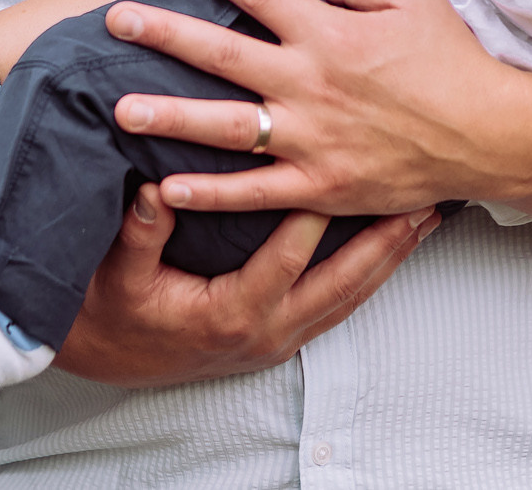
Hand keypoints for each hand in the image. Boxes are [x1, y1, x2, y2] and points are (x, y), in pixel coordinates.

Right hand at [52, 182, 439, 385]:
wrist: (106, 360)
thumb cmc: (111, 311)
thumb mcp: (116, 274)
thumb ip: (140, 234)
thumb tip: (155, 191)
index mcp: (229, 314)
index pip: (287, 259)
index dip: (316, 215)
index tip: (347, 171)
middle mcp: (265, 332)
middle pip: (342, 284)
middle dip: (384, 243)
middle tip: (422, 203)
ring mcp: (278, 339)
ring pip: (350, 298)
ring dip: (388, 259)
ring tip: (425, 218)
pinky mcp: (282, 338)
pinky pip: (339, 304)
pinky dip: (370, 275)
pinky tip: (392, 248)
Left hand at [105, 0, 531, 215]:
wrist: (488, 133)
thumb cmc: (453, 60)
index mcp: (329, 33)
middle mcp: (308, 84)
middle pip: (220, 55)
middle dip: (163, 34)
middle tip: (116, 21)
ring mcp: (310, 139)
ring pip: (223, 127)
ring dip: (167, 117)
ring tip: (120, 110)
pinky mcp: (319, 185)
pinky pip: (253, 193)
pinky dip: (210, 193)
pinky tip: (168, 188)